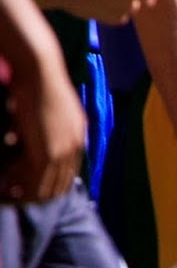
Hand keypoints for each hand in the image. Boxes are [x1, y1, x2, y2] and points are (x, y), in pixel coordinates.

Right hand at [0, 53, 83, 202]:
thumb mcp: (44, 107)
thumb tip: (19, 138)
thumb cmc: (35, 81)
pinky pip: (36, 177)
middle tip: (17, 196)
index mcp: (77, 135)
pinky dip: (21, 183)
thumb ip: (41, 125)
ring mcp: (65, 151)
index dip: (49, 181)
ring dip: (28, 191)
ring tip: (10, 193)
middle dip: (38, 192)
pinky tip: (7, 183)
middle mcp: (76, 146)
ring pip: (48, 183)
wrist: (39, 71)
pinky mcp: (50, 152)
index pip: (67, 169)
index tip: (30, 187)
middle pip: (60, 181)